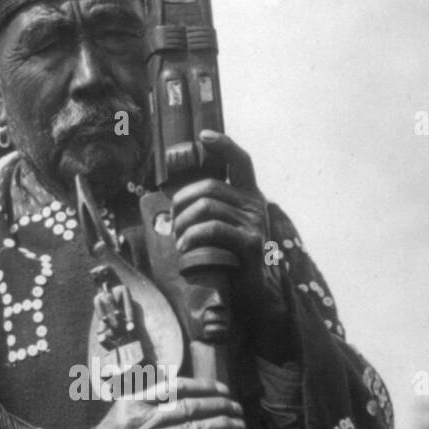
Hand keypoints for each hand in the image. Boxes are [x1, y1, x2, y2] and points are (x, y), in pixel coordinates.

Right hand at [87, 376, 244, 428]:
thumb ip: (146, 403)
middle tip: (237, 407)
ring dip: (220, 428)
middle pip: (190, 407)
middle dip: (220, 406)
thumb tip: (180, 392)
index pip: (175, 386)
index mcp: (132, 402)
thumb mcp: (120, 414)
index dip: (204, 386)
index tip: (222, 387)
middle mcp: (140, 420)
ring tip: (237, 426)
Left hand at [171, 130, 291, 354]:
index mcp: (250, 196)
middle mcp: (255, 205)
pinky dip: (192, 237)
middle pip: (209, 186)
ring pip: (206, 207)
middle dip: (181, 204)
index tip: (204, 135)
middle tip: (172, 225)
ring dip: (183, 224)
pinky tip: (185, 248)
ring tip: (178, 241)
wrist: (253, 293)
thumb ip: (211, 210)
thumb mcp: (224, 229)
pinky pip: (213, 228)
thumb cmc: (231, 260)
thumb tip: (178, 202)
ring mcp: (255, 222)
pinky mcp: (250, 242)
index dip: (223, 144)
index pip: (240, 160)